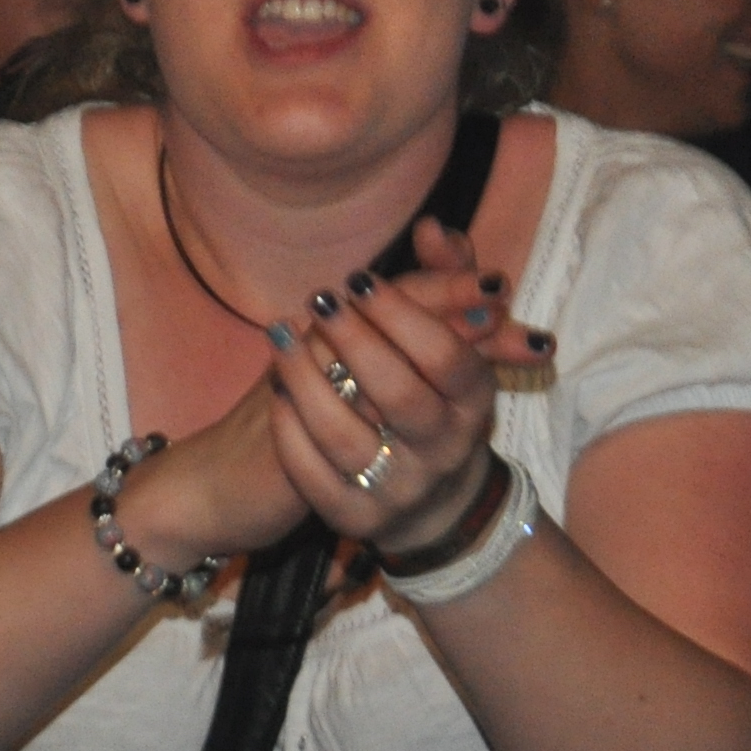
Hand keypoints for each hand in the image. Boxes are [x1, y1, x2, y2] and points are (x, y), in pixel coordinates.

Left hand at [267, 216, 526, 553]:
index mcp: (474, 404)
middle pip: (400, 394)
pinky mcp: (356, 522)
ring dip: (306, 379)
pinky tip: (276, 392)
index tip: (359, 281)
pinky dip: (289, 431)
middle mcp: (445, 452)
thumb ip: (446, 279)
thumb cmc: (435, 402)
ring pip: (346, 436)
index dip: (400, 312)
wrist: (429, 505)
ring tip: (280, 337)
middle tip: (320, 301)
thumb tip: (432, 228)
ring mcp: (400, 492)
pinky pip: (313, 478)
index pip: (447, 356)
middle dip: (353, 340)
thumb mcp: (452, 345)